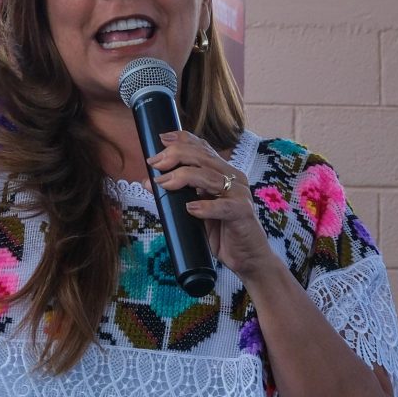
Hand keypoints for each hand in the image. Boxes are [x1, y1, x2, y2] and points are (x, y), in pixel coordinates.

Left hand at [150, 132, 275, 279]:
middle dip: (176, 156)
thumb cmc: (222, 231)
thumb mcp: (196, 209)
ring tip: (163, 183)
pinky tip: (191, 209)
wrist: (248, 257)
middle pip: (203, 157)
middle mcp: (233, 178)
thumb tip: (148, 182)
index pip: (203, 148)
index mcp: (223, 172)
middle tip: (155, 163)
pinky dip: (205, 207)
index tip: (161, 139)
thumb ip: (177, 195)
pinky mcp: (243, 213)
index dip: (182, 139)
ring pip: (209, 177)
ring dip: (182, 177)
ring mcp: (240, 194)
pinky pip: (223, 207)